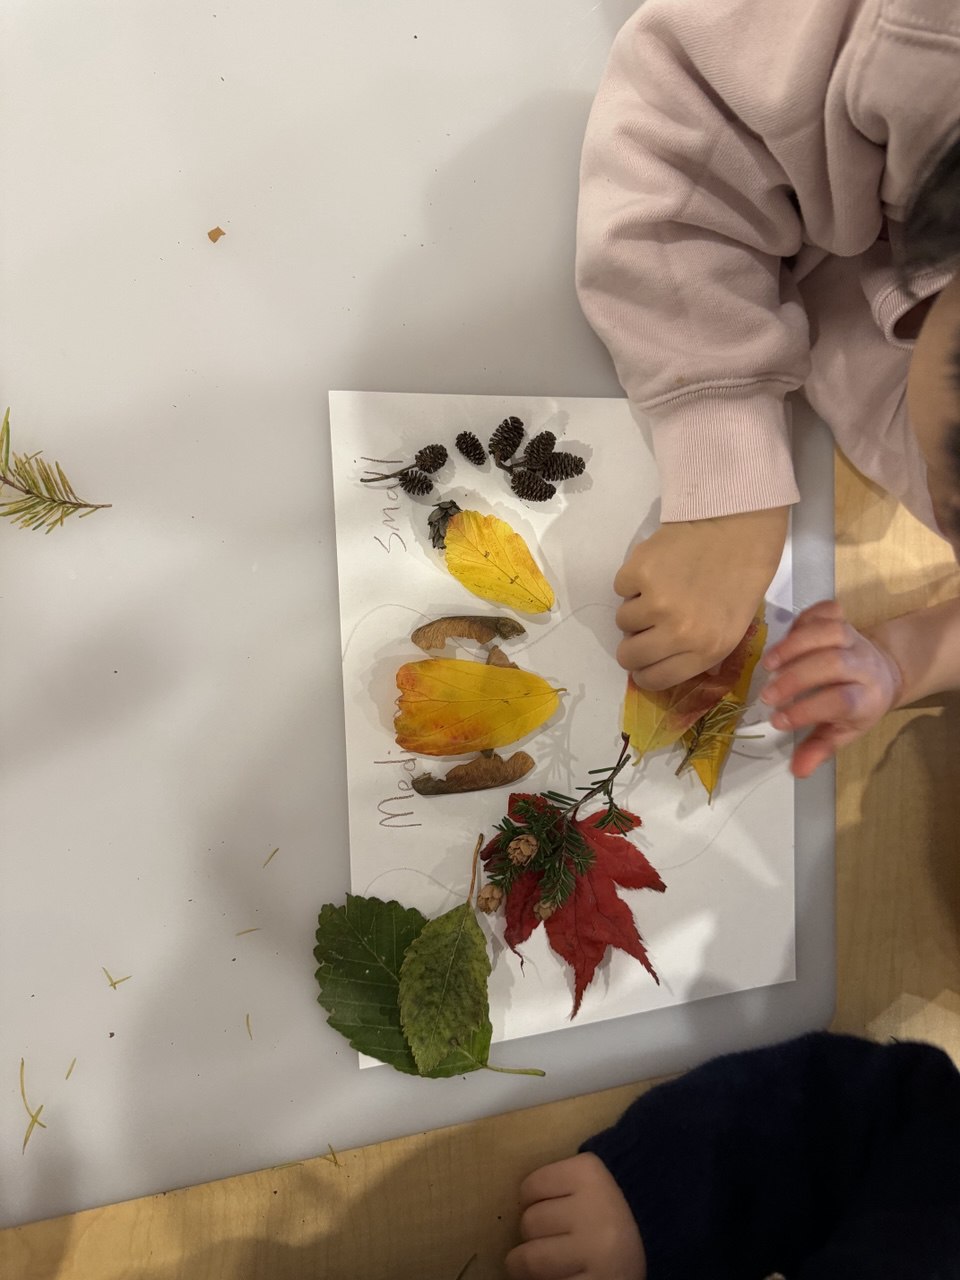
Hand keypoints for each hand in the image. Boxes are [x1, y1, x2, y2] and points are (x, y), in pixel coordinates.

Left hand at [505, 1153, 645, 1279]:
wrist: (662, 1242)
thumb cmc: (613, 1210)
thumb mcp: (589, 1183)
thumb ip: (558, 1185)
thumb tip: (515, 1205)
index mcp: (589, 1173)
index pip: (530, 1188)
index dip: (534, 1201)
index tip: (551, 1207)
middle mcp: (594, 1209)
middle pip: (529, 1223)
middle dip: (536, 1234)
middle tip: (557, 1238)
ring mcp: (595, 1251)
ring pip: (529, 1260)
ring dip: (531, 1266)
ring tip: (552, 1263)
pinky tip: (564, 1276)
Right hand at [614, 508, 787, 689]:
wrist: (739, 527)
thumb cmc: (740, 579)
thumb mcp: (732, 629)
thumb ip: (697, 653)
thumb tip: (660, 667)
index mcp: (706, 650)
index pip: (653, 679)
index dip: (644, 671)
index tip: (645, 660)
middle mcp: (679, 632)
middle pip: (628, 656)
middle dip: (633, 646)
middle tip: (644, 628)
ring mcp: (656, 601)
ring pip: (622, 621)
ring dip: (636, 608)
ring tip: (660, 589)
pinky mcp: (639, 572)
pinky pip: (620, 588)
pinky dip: (632, 581)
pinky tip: (658, 569)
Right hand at [761, 600, 901, 776]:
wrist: (885, 671)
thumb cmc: (858, 706)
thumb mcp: (843, 732)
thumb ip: (819, 748)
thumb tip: (796, 770)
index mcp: (866, 698)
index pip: (839, 701)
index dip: (807, 710)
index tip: (777, 720)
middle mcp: (863, 665)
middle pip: (833, 664)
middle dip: (796, 678)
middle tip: (767, 695)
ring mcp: (855, 638)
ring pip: (830, 631)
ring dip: (795, 645)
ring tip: (768, 663)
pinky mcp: (844, 619)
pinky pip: (827, 611)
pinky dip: (804, 618)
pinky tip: (785, 634)